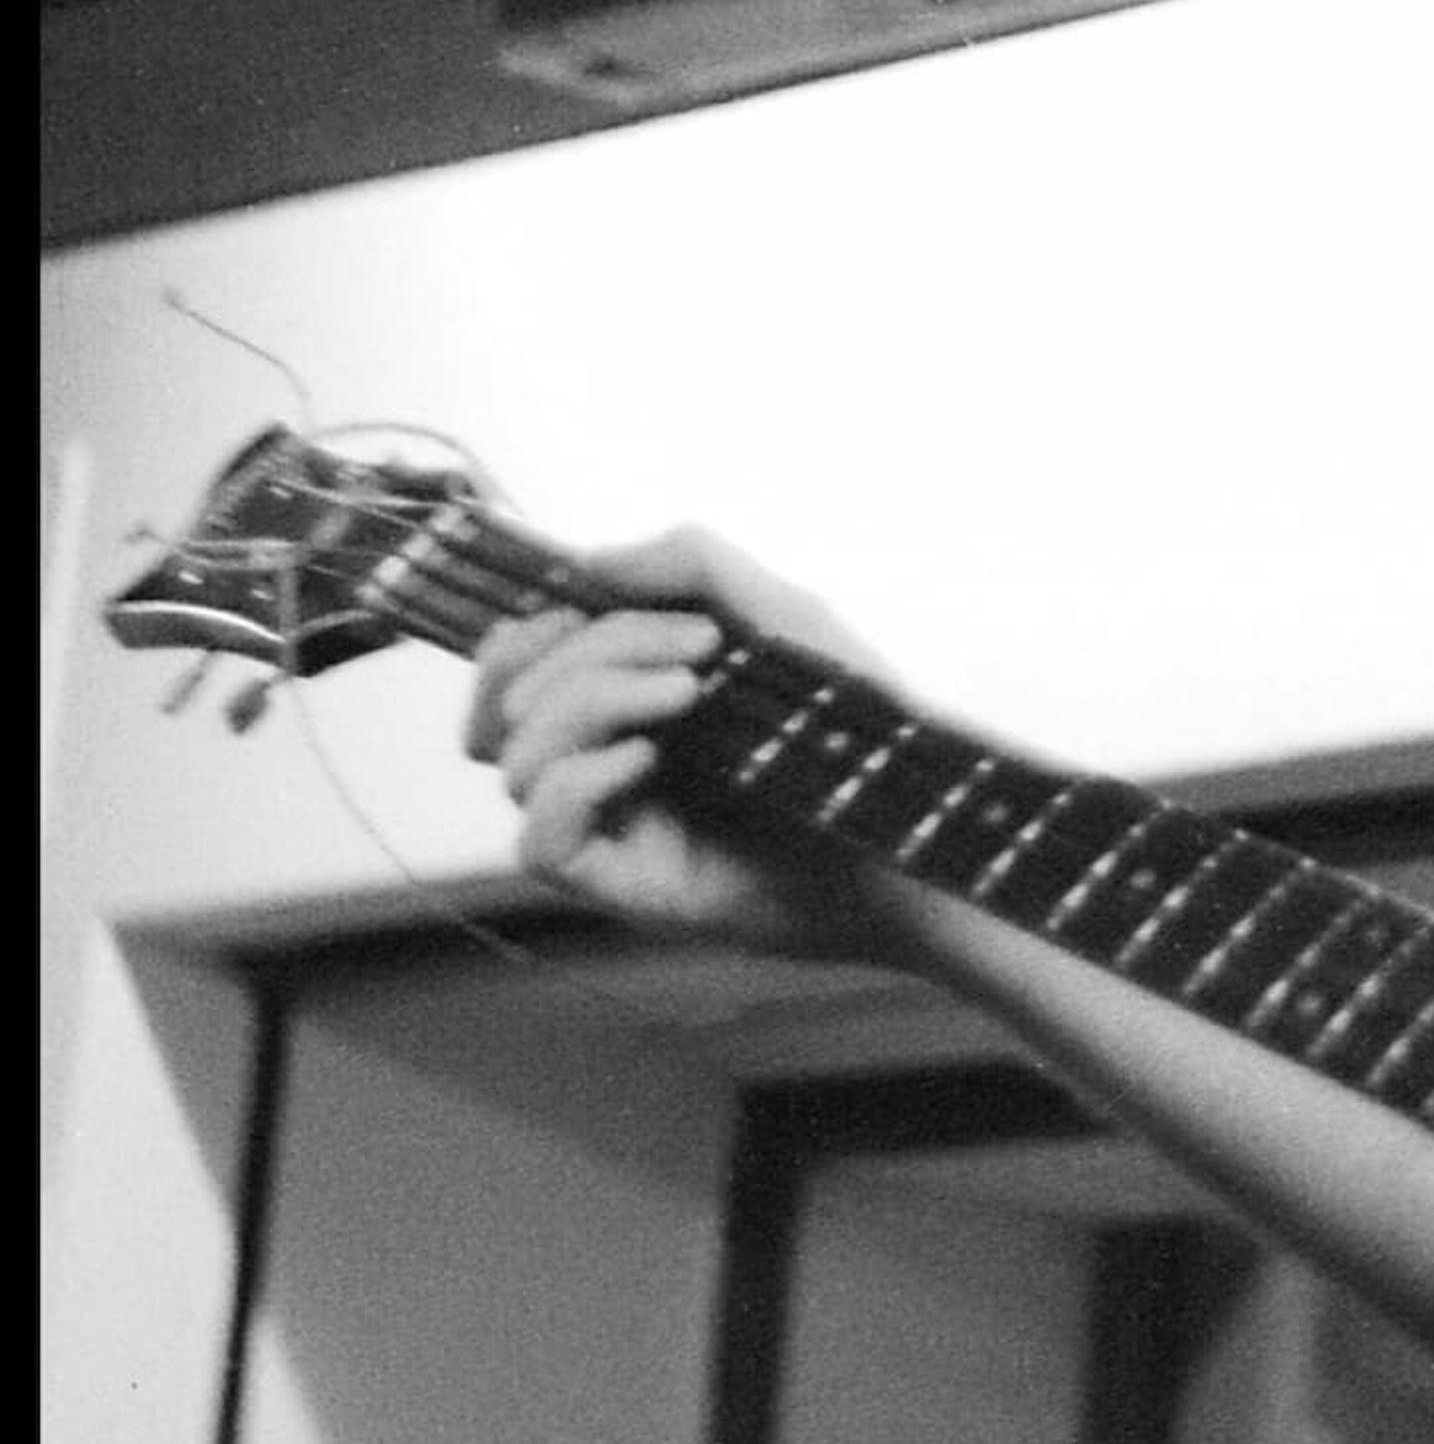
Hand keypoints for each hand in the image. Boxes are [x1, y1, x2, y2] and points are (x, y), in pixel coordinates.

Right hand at [466, 521, 892, 953]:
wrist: (912, 827)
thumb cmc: (854, 729)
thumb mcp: (783, 618)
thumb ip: (694, 567)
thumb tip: (591, 560)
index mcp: (626, 705)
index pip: (513, 673)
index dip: (521, 633)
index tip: (582, 598)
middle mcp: (605, 763)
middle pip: (511, 705)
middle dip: (588, 652)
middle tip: (695, 648)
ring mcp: (614, 826)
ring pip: (515, 762)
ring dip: (587, 702)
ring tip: (687, 693)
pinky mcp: (628, 883)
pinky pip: (540, 840)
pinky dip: (577, 782)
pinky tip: (646, 759)